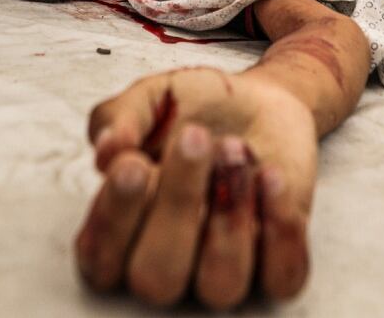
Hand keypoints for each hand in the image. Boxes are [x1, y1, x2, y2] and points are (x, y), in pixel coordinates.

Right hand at [75, 66, 315, 308]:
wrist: (260, 101)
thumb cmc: (196, 108)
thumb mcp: (150, 98)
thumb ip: (119, 118)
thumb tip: (107, 149)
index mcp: (124, 233)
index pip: (101, 260)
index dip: (115, 218)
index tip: (134, 163)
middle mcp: (168, 264)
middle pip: (157, 279)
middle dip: (176, 206)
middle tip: (195, 137)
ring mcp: (223, 271)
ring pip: (220, 285)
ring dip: (229, 215)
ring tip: (234, 149)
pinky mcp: (275, 265)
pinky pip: (282, 277)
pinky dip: (281, 228)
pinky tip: (271, 175)